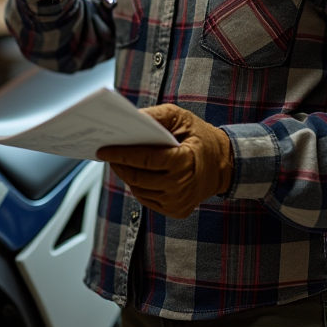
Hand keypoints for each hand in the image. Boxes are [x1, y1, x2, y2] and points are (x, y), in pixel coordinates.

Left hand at [96, 104, 233, 219]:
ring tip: (120, 161)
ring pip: (138, 190)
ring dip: (126, 175)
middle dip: (119, 164)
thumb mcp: (183, 118)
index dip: (121, 154)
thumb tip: (131, 118)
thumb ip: (157, 116)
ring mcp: (178, 202)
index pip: (145, 159)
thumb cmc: (200, 138)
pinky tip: (136, 173)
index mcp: (185, 162)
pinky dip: (137, 185)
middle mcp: (181, 186)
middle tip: (107, 153)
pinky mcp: (176, 211)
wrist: (224, 165)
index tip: (103, 149)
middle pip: (138, 177)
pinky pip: (146, 198)